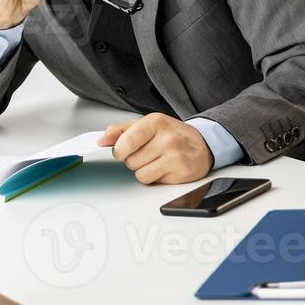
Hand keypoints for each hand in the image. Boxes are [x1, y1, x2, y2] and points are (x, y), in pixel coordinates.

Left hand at [98, 114, 213, 184]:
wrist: (202, 144)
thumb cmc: (171, 134)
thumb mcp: (145, 125)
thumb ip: (120, 130)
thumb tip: (102, 140)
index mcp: (156, 122)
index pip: (126, 142)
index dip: (118, 150)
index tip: (121, 151)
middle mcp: (168, 138)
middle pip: (131, 160)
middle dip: (134, 160)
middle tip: (147, 153)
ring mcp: (177, 156)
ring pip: (140, 174)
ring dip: (144, 170)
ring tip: (156, 161)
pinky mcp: (183, 173)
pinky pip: (153, 182)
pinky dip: (155, 177)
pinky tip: (165, 168)